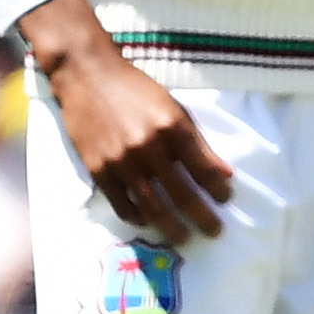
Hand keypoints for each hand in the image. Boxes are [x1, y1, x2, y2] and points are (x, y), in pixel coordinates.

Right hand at [22, 0, 234, 242]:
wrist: (88, 75)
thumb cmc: (135, 90)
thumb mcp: (173, 108)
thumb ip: (197, 142)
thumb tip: (224, 174)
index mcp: (173, 126)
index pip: (204, 169)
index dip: (218, 190)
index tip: (225, 200)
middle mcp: (149, 146)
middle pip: (182, 194)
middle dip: (202, 217)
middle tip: (214, 232)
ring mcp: (122, 160)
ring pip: (152, 206)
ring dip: (171, 227)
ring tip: (183, 238)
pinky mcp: (99, 168)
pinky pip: (122, 204)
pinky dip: (137, 217)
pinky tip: (148, 220)